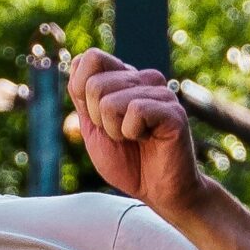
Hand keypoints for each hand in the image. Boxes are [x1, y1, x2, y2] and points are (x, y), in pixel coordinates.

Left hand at [66, 50, 208, 217]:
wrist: (158, 191)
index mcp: (124, 80)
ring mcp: (160, 92)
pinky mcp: (173, 110)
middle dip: (97, 119)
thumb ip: (83, 98)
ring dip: (114, 131)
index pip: (90, 58)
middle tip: (119, 135)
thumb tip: (76, 61)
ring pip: (110, 102)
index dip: (81, 91)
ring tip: (134, 139)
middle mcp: (144, 79)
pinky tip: (148, 139)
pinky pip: (134, 112)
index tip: (97, 118)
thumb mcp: (93, 129)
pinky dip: (131, 133)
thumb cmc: (127, 162)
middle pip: (94, 84)